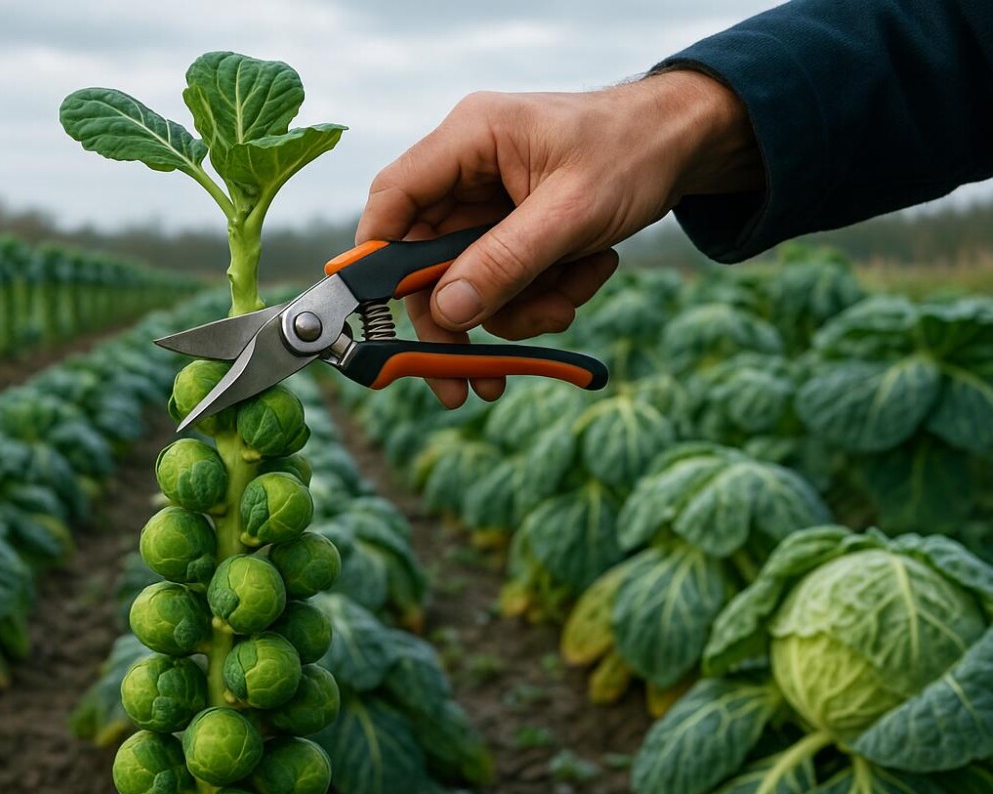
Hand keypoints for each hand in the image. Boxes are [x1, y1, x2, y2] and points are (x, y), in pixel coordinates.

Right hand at [358, 69, 761, 405]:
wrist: (689, 144)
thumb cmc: (635, 152)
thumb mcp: (572, 213)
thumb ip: (506, 262)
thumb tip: (447, 312)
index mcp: (470, 139)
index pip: (393, 199)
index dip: (376, 259)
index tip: (378, 317)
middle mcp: (468, 170)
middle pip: (425, 260)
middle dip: (458, 321)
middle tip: (468, 383)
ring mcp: (488, 202)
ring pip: (469, 282)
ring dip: (515, 311)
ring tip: (565, 308)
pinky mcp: (512, 227)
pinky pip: (505, 281)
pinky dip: (541, 295)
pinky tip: (583, 280)